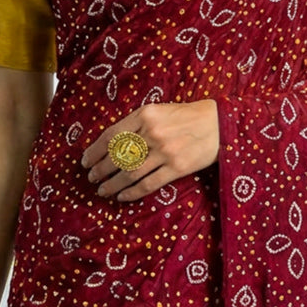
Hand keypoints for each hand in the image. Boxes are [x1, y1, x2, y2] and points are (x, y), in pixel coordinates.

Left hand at [81, 100, 219, 201]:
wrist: (220, 123)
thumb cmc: (187, 116)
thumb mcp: (159, 110)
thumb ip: (137, 122)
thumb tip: (111, 143)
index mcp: (145, 115)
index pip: (111, 136)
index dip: (95, 151)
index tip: (86, 161)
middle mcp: (152, 132)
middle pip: (117, 156)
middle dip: (100, 169)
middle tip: (92, 177)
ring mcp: (165, 151)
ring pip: (130, 172)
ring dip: (112, 184)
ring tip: (103, 190)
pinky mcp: (177, 167)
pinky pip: (148, 184)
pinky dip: (132, 192)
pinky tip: (123, 196)